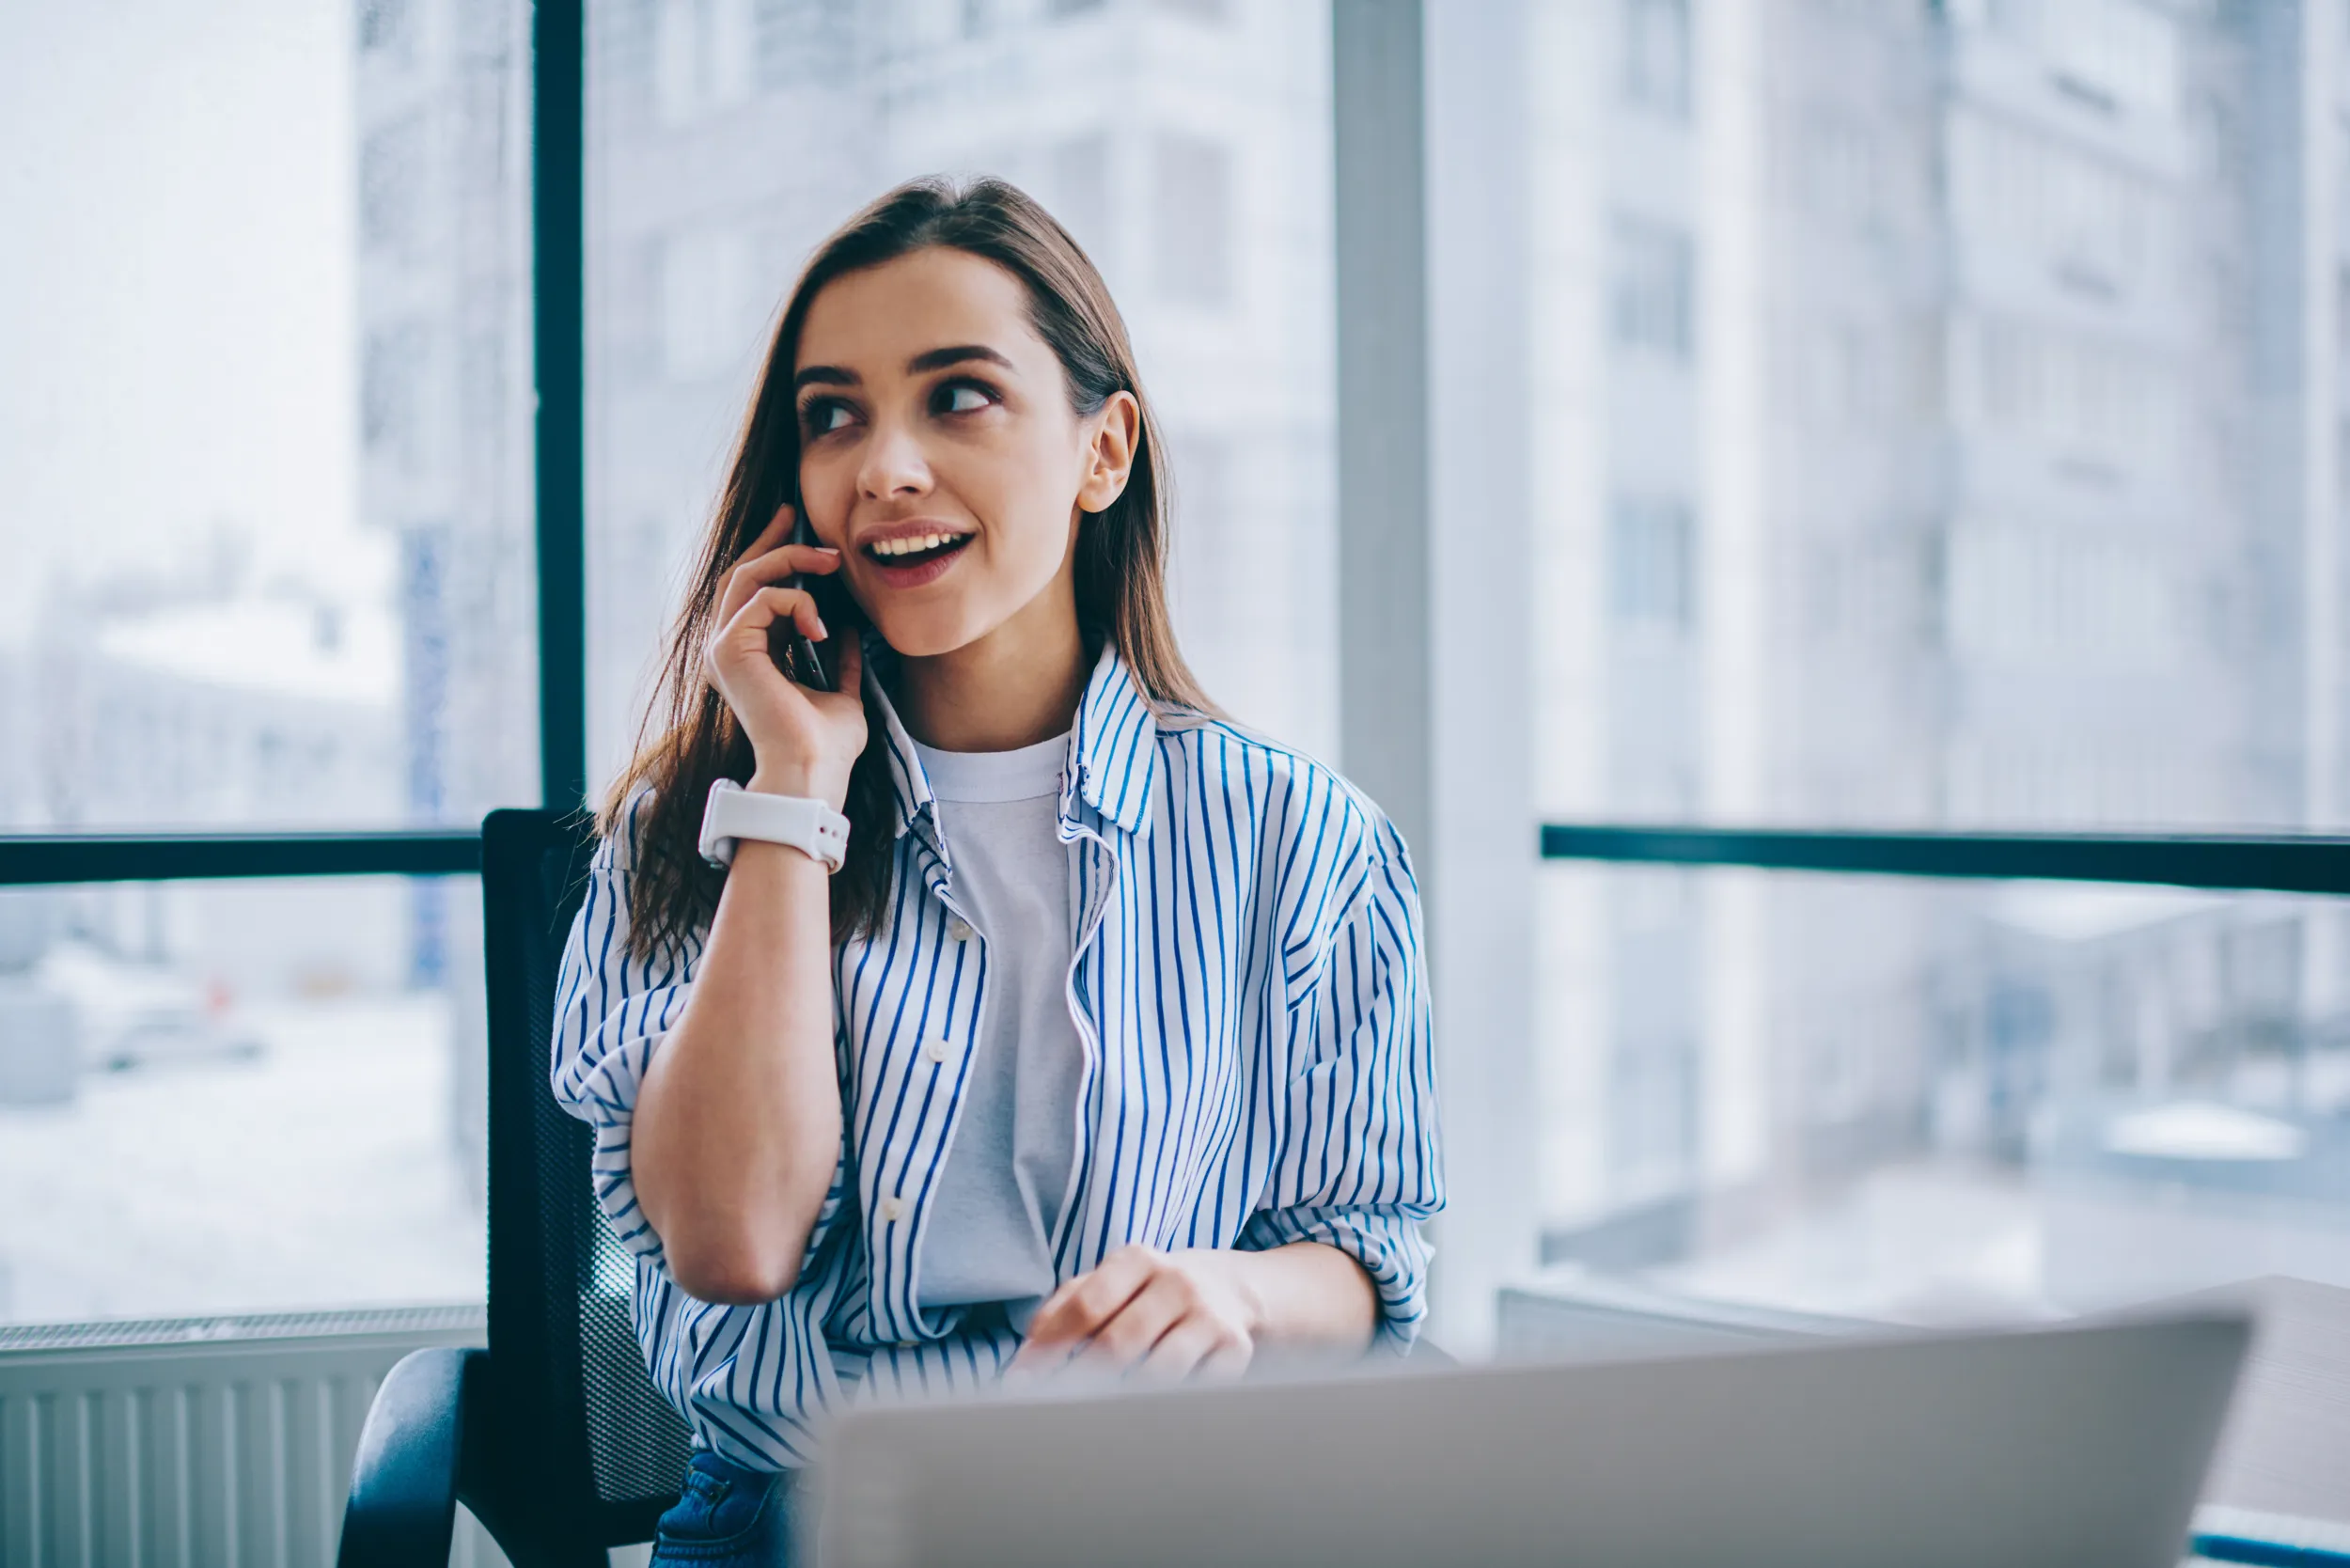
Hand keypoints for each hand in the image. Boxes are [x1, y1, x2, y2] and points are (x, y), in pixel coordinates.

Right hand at [703, 504, 866, 810]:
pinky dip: (797, 603)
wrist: (812, 772)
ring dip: (790, 560)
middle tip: (797, 515)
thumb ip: (842, 662)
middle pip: (740, 575)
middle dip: (772, 540)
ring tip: (831, 561)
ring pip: (747, 577)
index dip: (773, 555)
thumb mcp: (841, 693)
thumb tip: (851, 631)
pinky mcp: (728, 650)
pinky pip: (761, 599)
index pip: (752, 593)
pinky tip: (822, 628)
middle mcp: (726, 650)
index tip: (799, 529)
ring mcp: (722, 649)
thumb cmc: (826, 747)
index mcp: (749, 658)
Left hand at [1007, 1244, 1260, 1388]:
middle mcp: (1176, 1281)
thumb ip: (1065, 1308)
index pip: (1086, 1307)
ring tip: (1096, 1416)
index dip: (1049, 1350)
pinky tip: (1147, 1413)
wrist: (1231, 1290)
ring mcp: (1209, 1315)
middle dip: (1078, 1383)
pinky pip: (1195, 1390)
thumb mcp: (1111, 1282)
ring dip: (1122, 1399)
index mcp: (1136, 1259)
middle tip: (1050, 1410)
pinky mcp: (1236, 1348)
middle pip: (1118, 1344)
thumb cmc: (1152, 1293)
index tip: (1021, 1384)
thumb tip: (1028, 1353)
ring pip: (1158, 1373)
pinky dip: (1167, 1407)